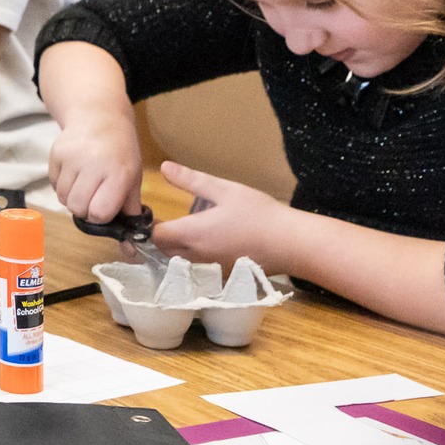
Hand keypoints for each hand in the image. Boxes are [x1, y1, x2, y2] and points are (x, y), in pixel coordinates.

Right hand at [47, 108, 144, 222]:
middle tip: (93, 196)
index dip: (101, 216)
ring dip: (73, 198)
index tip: (105, 207)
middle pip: (78, 208)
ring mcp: (72, 158)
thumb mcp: (133, 177)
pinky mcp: (56, 154)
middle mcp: (94, 164)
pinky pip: (54, 185)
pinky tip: (74, 173)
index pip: (99, 212)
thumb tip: (132, 241)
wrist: (98, 116)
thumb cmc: (119, 150)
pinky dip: (63, 186)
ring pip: (63, 199)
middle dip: (84, 209)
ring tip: (84, 183)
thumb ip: (130, 208)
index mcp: (118, 172)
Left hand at [151, 161, 292, 270]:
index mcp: (192, 234)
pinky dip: (196, 260)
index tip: (160, 215)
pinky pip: (199, 270)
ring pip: (180, 262)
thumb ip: (191, 180)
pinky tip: (212, 245)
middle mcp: (196, 257)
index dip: (153, 225)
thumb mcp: (225, 190)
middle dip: (164, 237)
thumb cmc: (259, 214)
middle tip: (174, 221)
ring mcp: (209, 270)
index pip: (156, 235)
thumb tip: (164, 167)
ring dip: (179, 249)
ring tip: (192, 231)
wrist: (291, 243)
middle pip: (164, 251)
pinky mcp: (223, 277)